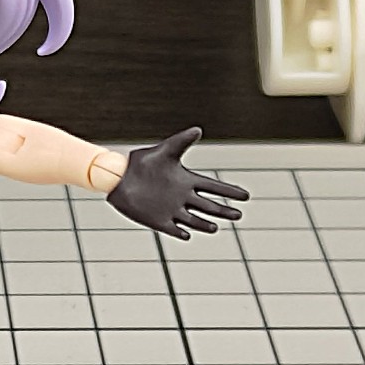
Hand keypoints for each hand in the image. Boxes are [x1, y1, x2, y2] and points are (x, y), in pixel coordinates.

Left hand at [106, 126, 247, 239]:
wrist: (118, 177)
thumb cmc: (141, 162)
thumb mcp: (164, 151)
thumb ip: (181, 141)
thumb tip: (198, 129)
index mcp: (186, 181)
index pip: (213, 187)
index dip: (229, 192)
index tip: (246, 196)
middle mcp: (182, 197)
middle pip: (209, 206)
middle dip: (224, 210)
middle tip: (239, 214)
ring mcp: (171, 210)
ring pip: (194, 220)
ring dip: (204, 224)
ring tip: (215, 227)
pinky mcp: (158, 221)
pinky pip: (173, 230)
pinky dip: (180, 233)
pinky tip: (187, 235)